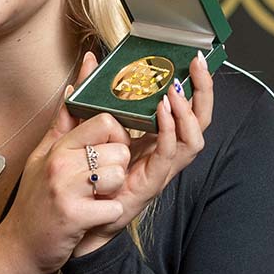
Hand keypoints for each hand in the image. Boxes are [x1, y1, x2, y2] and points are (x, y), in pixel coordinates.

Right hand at [0, 56, 131, 273]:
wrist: (18, 245)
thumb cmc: (34, 200)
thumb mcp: (42, 156)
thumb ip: (62, 124)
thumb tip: (73, 89)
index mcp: (57, 146)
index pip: (102, 121)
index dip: (116, 135)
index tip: (111, 148)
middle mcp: (59, 162)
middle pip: (119, 148)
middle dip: (118, 165)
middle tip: (100, 180)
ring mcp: (66, 188)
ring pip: (119, 174)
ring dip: (114, 191)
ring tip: (94, 198)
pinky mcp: (75, 215)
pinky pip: (114, 207)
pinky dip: (109, 215)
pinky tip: (92, 217)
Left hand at [72, 49, 213, 257]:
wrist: (70, 214)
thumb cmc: (81, 171)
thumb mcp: (85, 122)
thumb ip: (89, 93)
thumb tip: (89, 60)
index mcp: (154, 139)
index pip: (187, 110)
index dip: (196, 85)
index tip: (194, 59)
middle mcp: (164, 154)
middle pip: (200, 121)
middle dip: (204, 91)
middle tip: (198, 65)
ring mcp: (160, 169)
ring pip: (192, 139)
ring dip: (187, 111)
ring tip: (175, 89)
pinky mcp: (149, 183)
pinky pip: (168, 154)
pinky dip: (168, 131)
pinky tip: (162, 111)